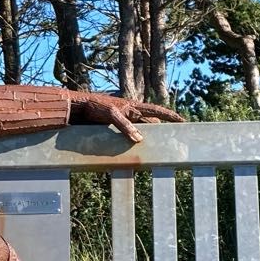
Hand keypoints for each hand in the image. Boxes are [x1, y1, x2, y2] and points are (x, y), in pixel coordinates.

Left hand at [69, 93, 183, 143]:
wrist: (76, 109)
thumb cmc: (94, 106)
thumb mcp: (111, 114)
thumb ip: (124, 125)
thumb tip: (139, 140)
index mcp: (133, 106)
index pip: (156, 111)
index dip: (170, 116)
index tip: (183, 121)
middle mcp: (130, 114)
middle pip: (150, 125)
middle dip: (160, 132)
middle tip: (172, 142)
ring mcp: (122, 123)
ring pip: (139, 133)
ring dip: (145, 141)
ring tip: (154, 152)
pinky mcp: (114, 130)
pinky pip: (126, 138)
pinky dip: (130, 145)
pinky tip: (132, 154)